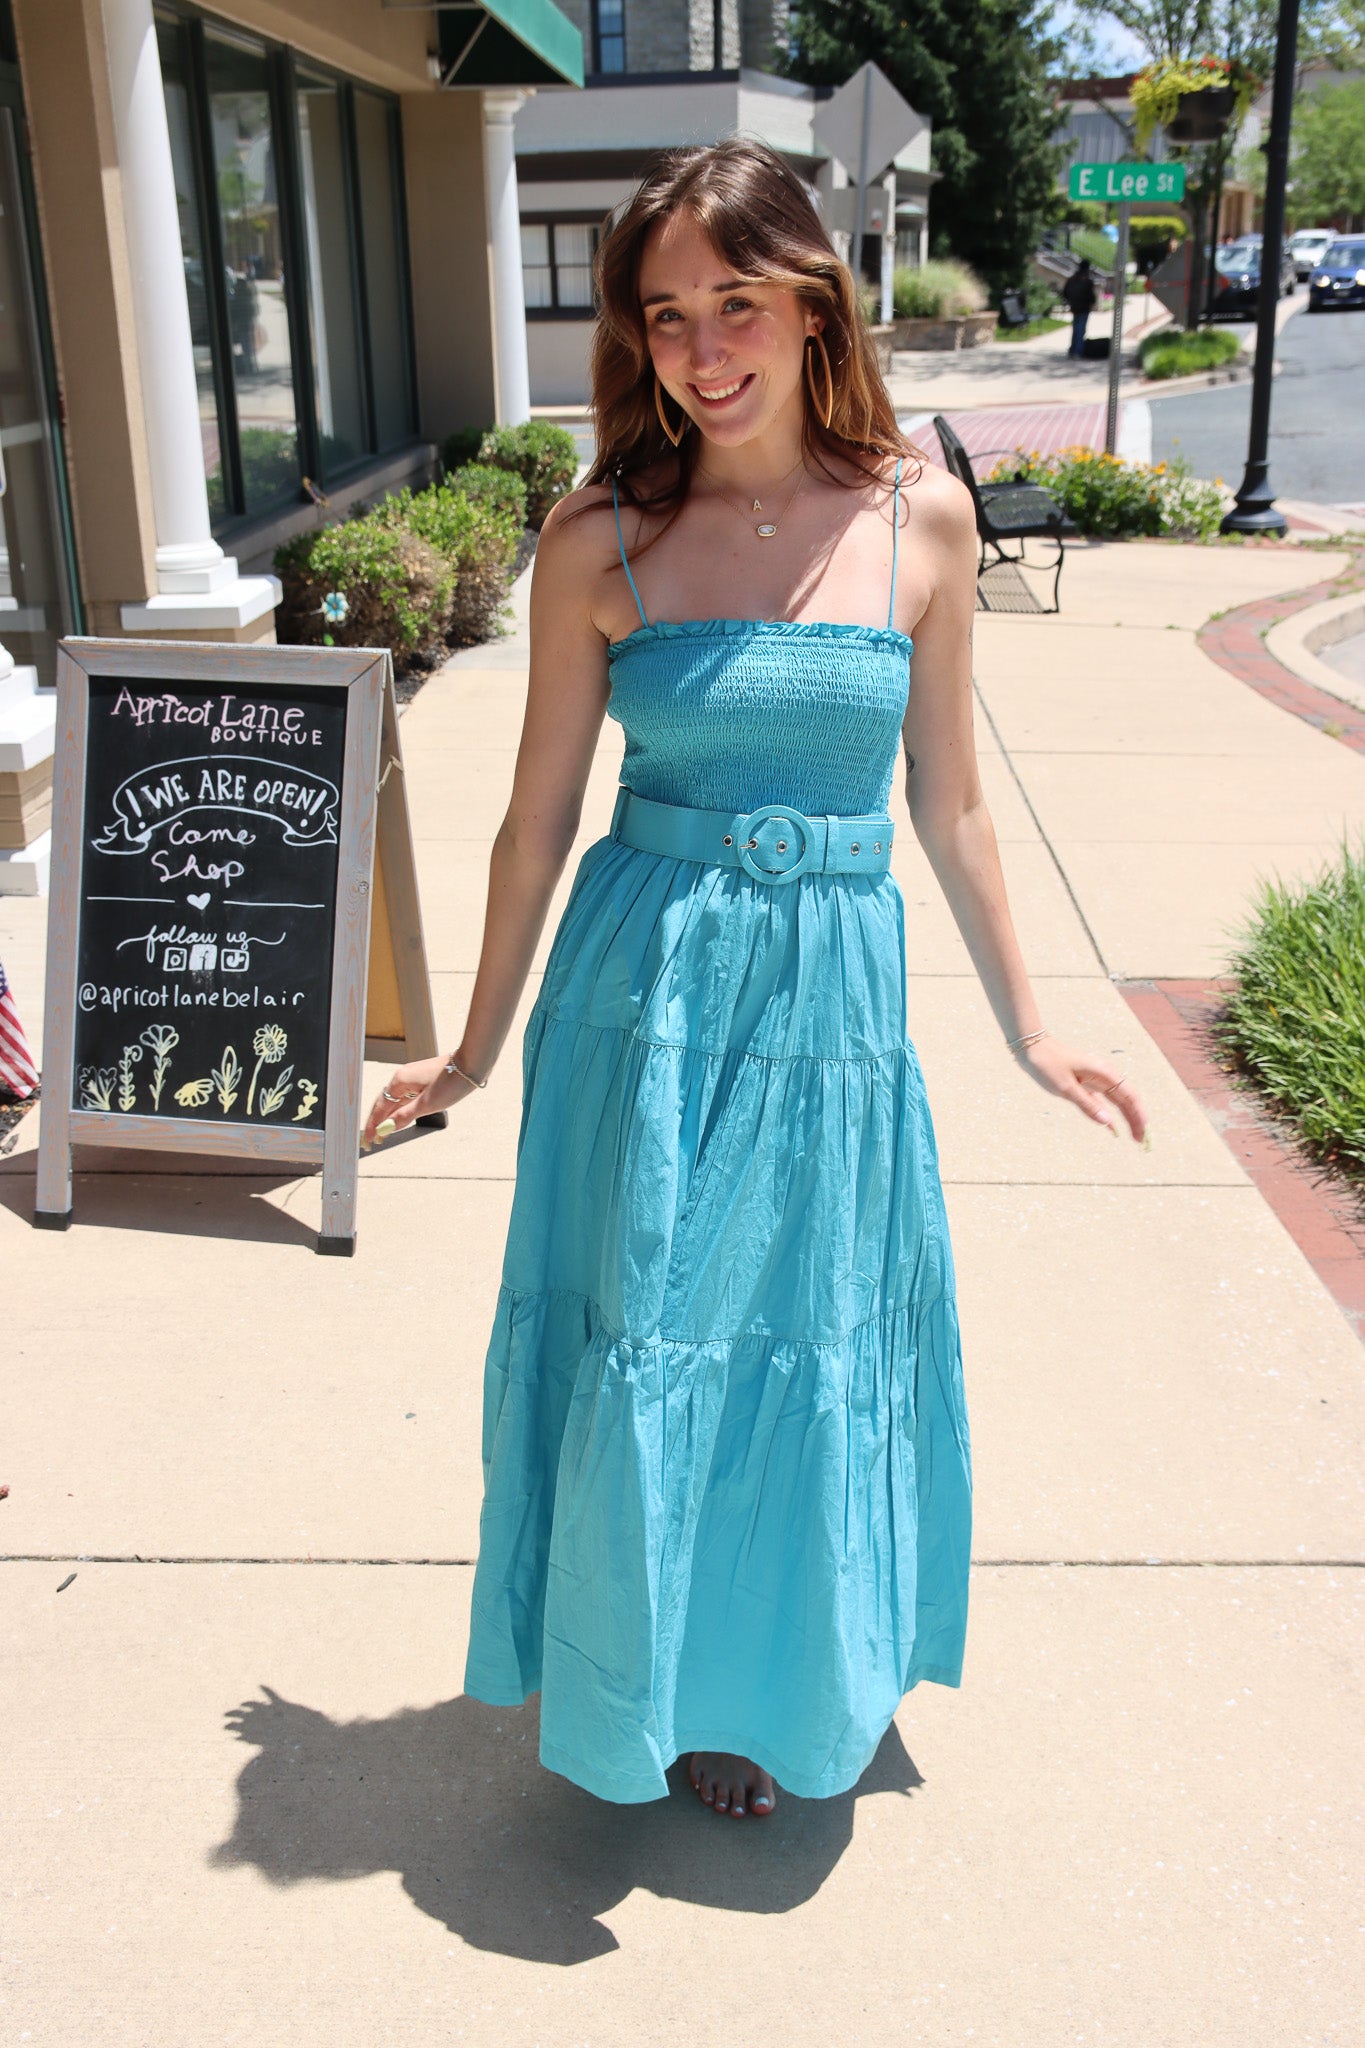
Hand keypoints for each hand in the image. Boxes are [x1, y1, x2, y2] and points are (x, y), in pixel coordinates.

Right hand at [360, 1052, 479, 1149]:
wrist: (471, 1064)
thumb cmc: (451, 1082)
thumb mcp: (427, 1104)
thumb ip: (403, 1117)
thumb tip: (384, 1129)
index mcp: (399, 1082)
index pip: (379, 1108)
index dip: (372, 1126)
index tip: (367, 1142)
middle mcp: (401, 1078)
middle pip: (383, 1104)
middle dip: (376, 1123)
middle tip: (370, 1142)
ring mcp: (410, 1078)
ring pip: (393, 1101)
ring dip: (386, 1118)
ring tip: (381, 1134)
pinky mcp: (420, 1080)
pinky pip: (403, 1097)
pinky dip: (398, 1110)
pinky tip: (397, 1120)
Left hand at [1015, 1034, 1147, 1142]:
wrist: (1032, 1047)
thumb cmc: (1048, 1064)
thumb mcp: (1066, 1087)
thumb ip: (1087, 1105)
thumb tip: (1108, 1122)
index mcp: (1104, 1074)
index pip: (1129, 1096)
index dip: (1139, 1113)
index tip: (1145, 1130)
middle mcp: (1104, 1076)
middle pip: (1127, 1101)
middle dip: (1136, 1120)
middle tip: (1142, 1142)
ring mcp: (1095, 1080)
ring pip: (1117, 1102)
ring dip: (1126, 1119)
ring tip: (1134, 1138)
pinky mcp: (1085, 1085)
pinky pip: (1102, 1103)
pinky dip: (1108, 1116)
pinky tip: (1114, 1129)